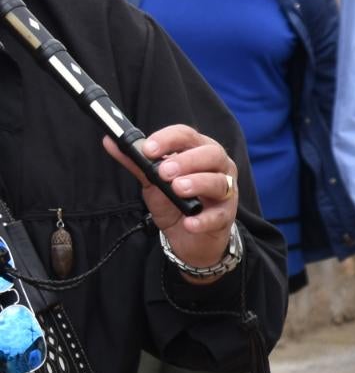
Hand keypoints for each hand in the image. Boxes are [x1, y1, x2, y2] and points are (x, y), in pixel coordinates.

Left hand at [108, 126, 238, 272]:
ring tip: (178, 189)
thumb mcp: (153, 181)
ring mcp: (225, 191)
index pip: (187, 136)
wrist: (189, 237)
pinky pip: (218, 215)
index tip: (149, 149)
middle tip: (164, 171)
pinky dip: (203, 219)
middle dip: (187, 160)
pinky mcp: (226, 215)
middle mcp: (217, 167)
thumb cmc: (174, 202)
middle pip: (211, 154)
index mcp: (198, 151)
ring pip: (218, 182)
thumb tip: (111, 141)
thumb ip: (137, 162)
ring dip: (198, 183)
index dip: (168, 140)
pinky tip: (189, 222)